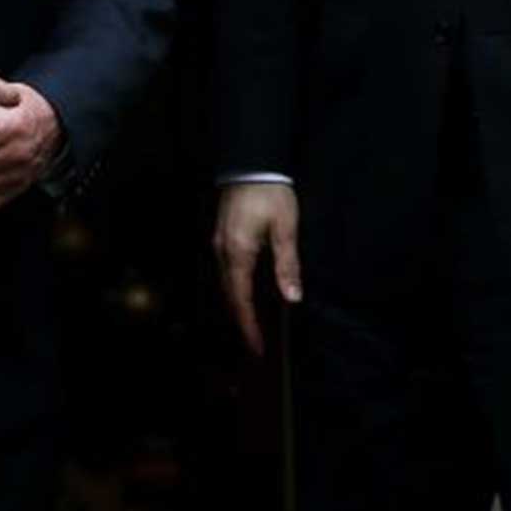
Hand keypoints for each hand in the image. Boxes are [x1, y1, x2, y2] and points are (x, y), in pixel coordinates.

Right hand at [213, 183, 301, 356]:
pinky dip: (235, 290)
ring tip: (251, 326)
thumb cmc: (270, 194)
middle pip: (229, 295)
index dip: (249, 325)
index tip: (257, 348)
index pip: (241, 299)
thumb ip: (287, 264)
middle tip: (255, 344)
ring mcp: (218, 244)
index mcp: (238, 253)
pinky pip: (225, 272)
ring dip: (237, 306)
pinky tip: (245, 295)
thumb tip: (292, 298)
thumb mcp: (285, 228)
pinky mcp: (221, 237)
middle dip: (242, 321)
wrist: (250, 162)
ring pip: (225, 284)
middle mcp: (222, 252)